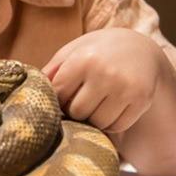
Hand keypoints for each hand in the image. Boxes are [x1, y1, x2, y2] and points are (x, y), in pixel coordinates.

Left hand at [45, 29, 166, 136]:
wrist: (142, 48)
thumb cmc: (99, 51)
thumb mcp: (74, 50)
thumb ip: (52, 70)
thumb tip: (33, 92)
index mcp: (83, 58)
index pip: (59, 94)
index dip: (59, 99)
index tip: (64, 95)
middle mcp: (105, 73)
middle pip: (78, 112)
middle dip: (76, 110)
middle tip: (82, 100)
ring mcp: (125, 88)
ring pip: (98, 123)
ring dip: (94, 118)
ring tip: (97, 103)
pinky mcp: (142, 100)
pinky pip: (117, 127)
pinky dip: (111, 123)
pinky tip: (112, 107)